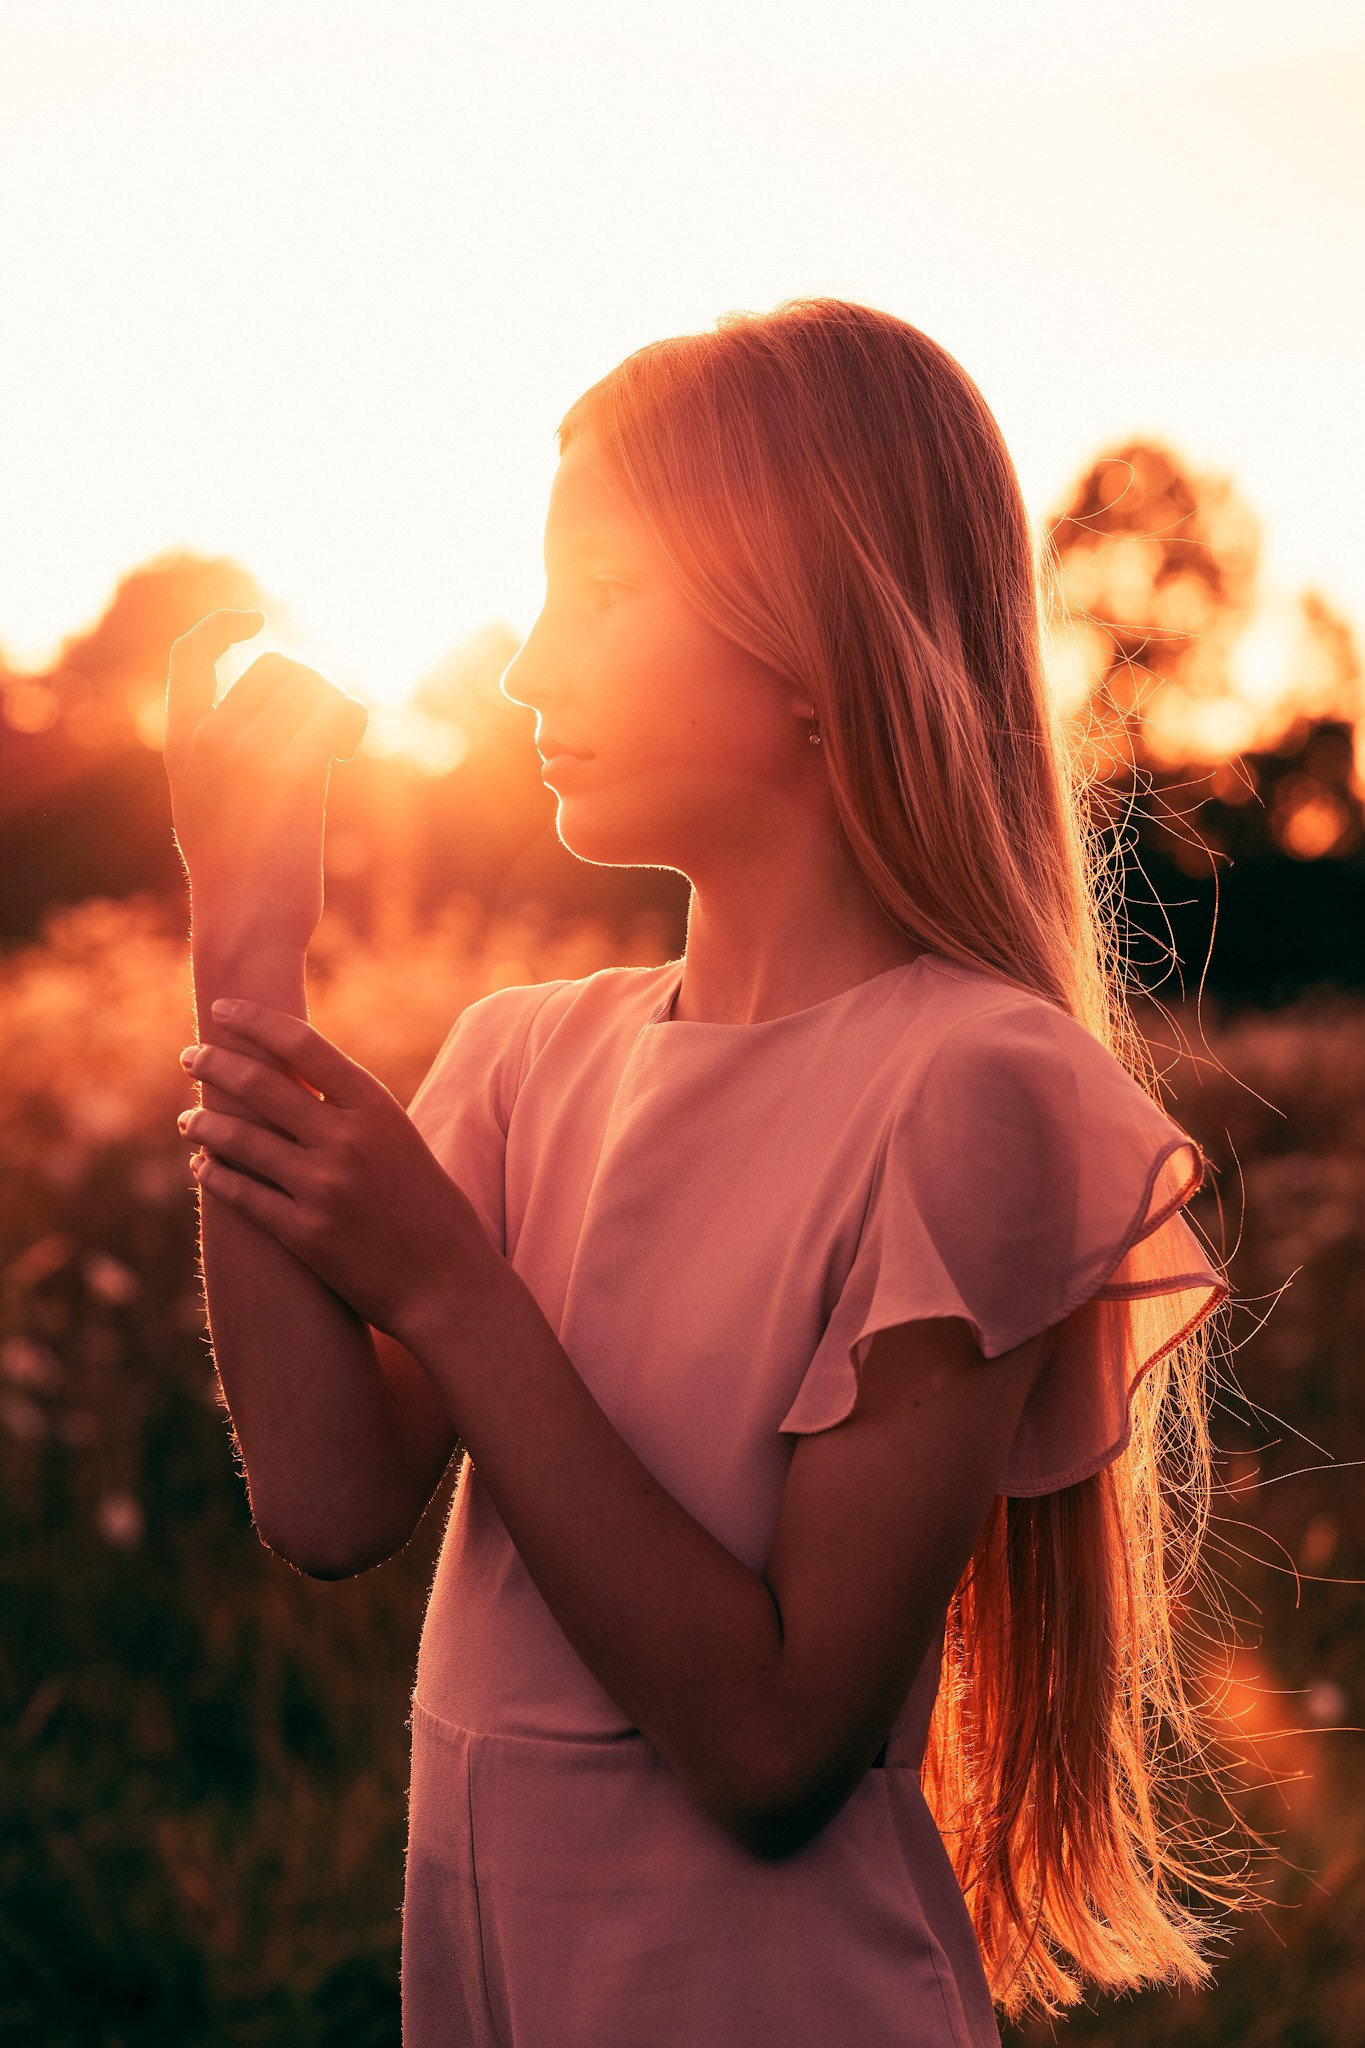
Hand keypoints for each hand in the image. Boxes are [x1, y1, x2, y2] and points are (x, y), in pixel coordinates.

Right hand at [163, 611, 369, 953]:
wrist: (247, 924)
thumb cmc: (237, 879)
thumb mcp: (205, 808)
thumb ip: (217, 761)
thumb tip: (266, 728)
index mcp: (179, 745)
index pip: (187, 656)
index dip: (220, 627)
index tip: (254, 620)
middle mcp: (206, 739)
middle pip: (277, 667)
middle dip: (312, 692)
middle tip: (325, 742)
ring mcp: (245, 752)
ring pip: (311, 684)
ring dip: (336, 709)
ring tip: (334, 754)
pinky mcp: (292, 772)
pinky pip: (336, 710)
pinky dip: (352, 723)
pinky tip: (344, 757)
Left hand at [177, 999, 487, 1345]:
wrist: (447, 1284)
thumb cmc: (428, 1207)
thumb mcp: (398, 1140)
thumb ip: (351, 1111)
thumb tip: (293, 1081)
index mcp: (375, 1107)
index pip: (302, 1044)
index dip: (254, 1021)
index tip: (222, 1011)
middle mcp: (346, 1139)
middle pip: (259, 1085)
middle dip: (214, 1064)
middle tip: (190, 1056)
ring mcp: (322, 1187)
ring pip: (238, 1140)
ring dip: (202, 1123)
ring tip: (187, 1119)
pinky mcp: (303, 1233)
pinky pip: (240, 1194)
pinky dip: (213, 1175)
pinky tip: (202, 1166)